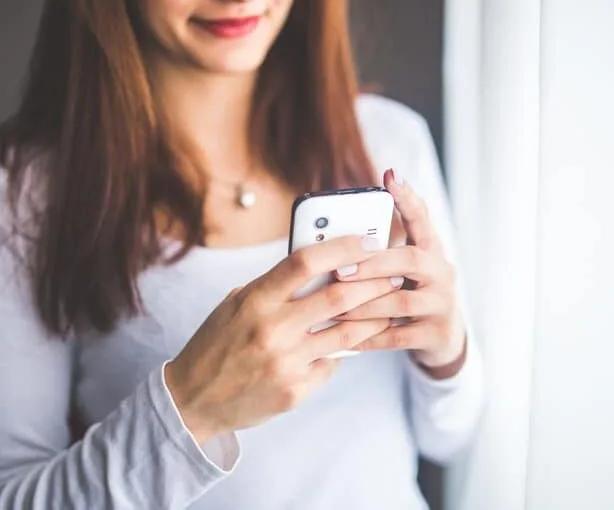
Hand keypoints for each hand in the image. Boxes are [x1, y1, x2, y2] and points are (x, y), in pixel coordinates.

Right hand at [165, 235, 399, 444]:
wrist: (193, 400)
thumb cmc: (217, 343)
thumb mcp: (236, 304)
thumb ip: (275, 286)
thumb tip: (322, 266)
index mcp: (255, 300)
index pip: (305, 262)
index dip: (341, 247)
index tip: (366, 240)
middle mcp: (272, 329)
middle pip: (338, 297)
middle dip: (374, 282)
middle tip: (393, 273)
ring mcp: (286, 362)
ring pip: (347, 334)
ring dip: (374, 317)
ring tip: (389, 305)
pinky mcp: (295, 390)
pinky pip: (332, 364)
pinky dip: (343, 352)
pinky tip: (352, 343)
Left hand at [334, 169, 467, 375]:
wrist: (443, 338)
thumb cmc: (410, 294)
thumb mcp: (403, 270)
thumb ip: (380, 253)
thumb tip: (333, 238)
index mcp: (430, 250)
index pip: (421, 218)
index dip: (407, 198)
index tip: (390, 175)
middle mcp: (441, 272)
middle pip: (411, 260)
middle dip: (373, 264)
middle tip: (340, 269)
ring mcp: (442, 304)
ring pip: (402, 301)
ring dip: (365, 304)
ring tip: (335, 307)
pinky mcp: (436, 334)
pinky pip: (399, 336)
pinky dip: (370, 337)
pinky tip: (347, 339)